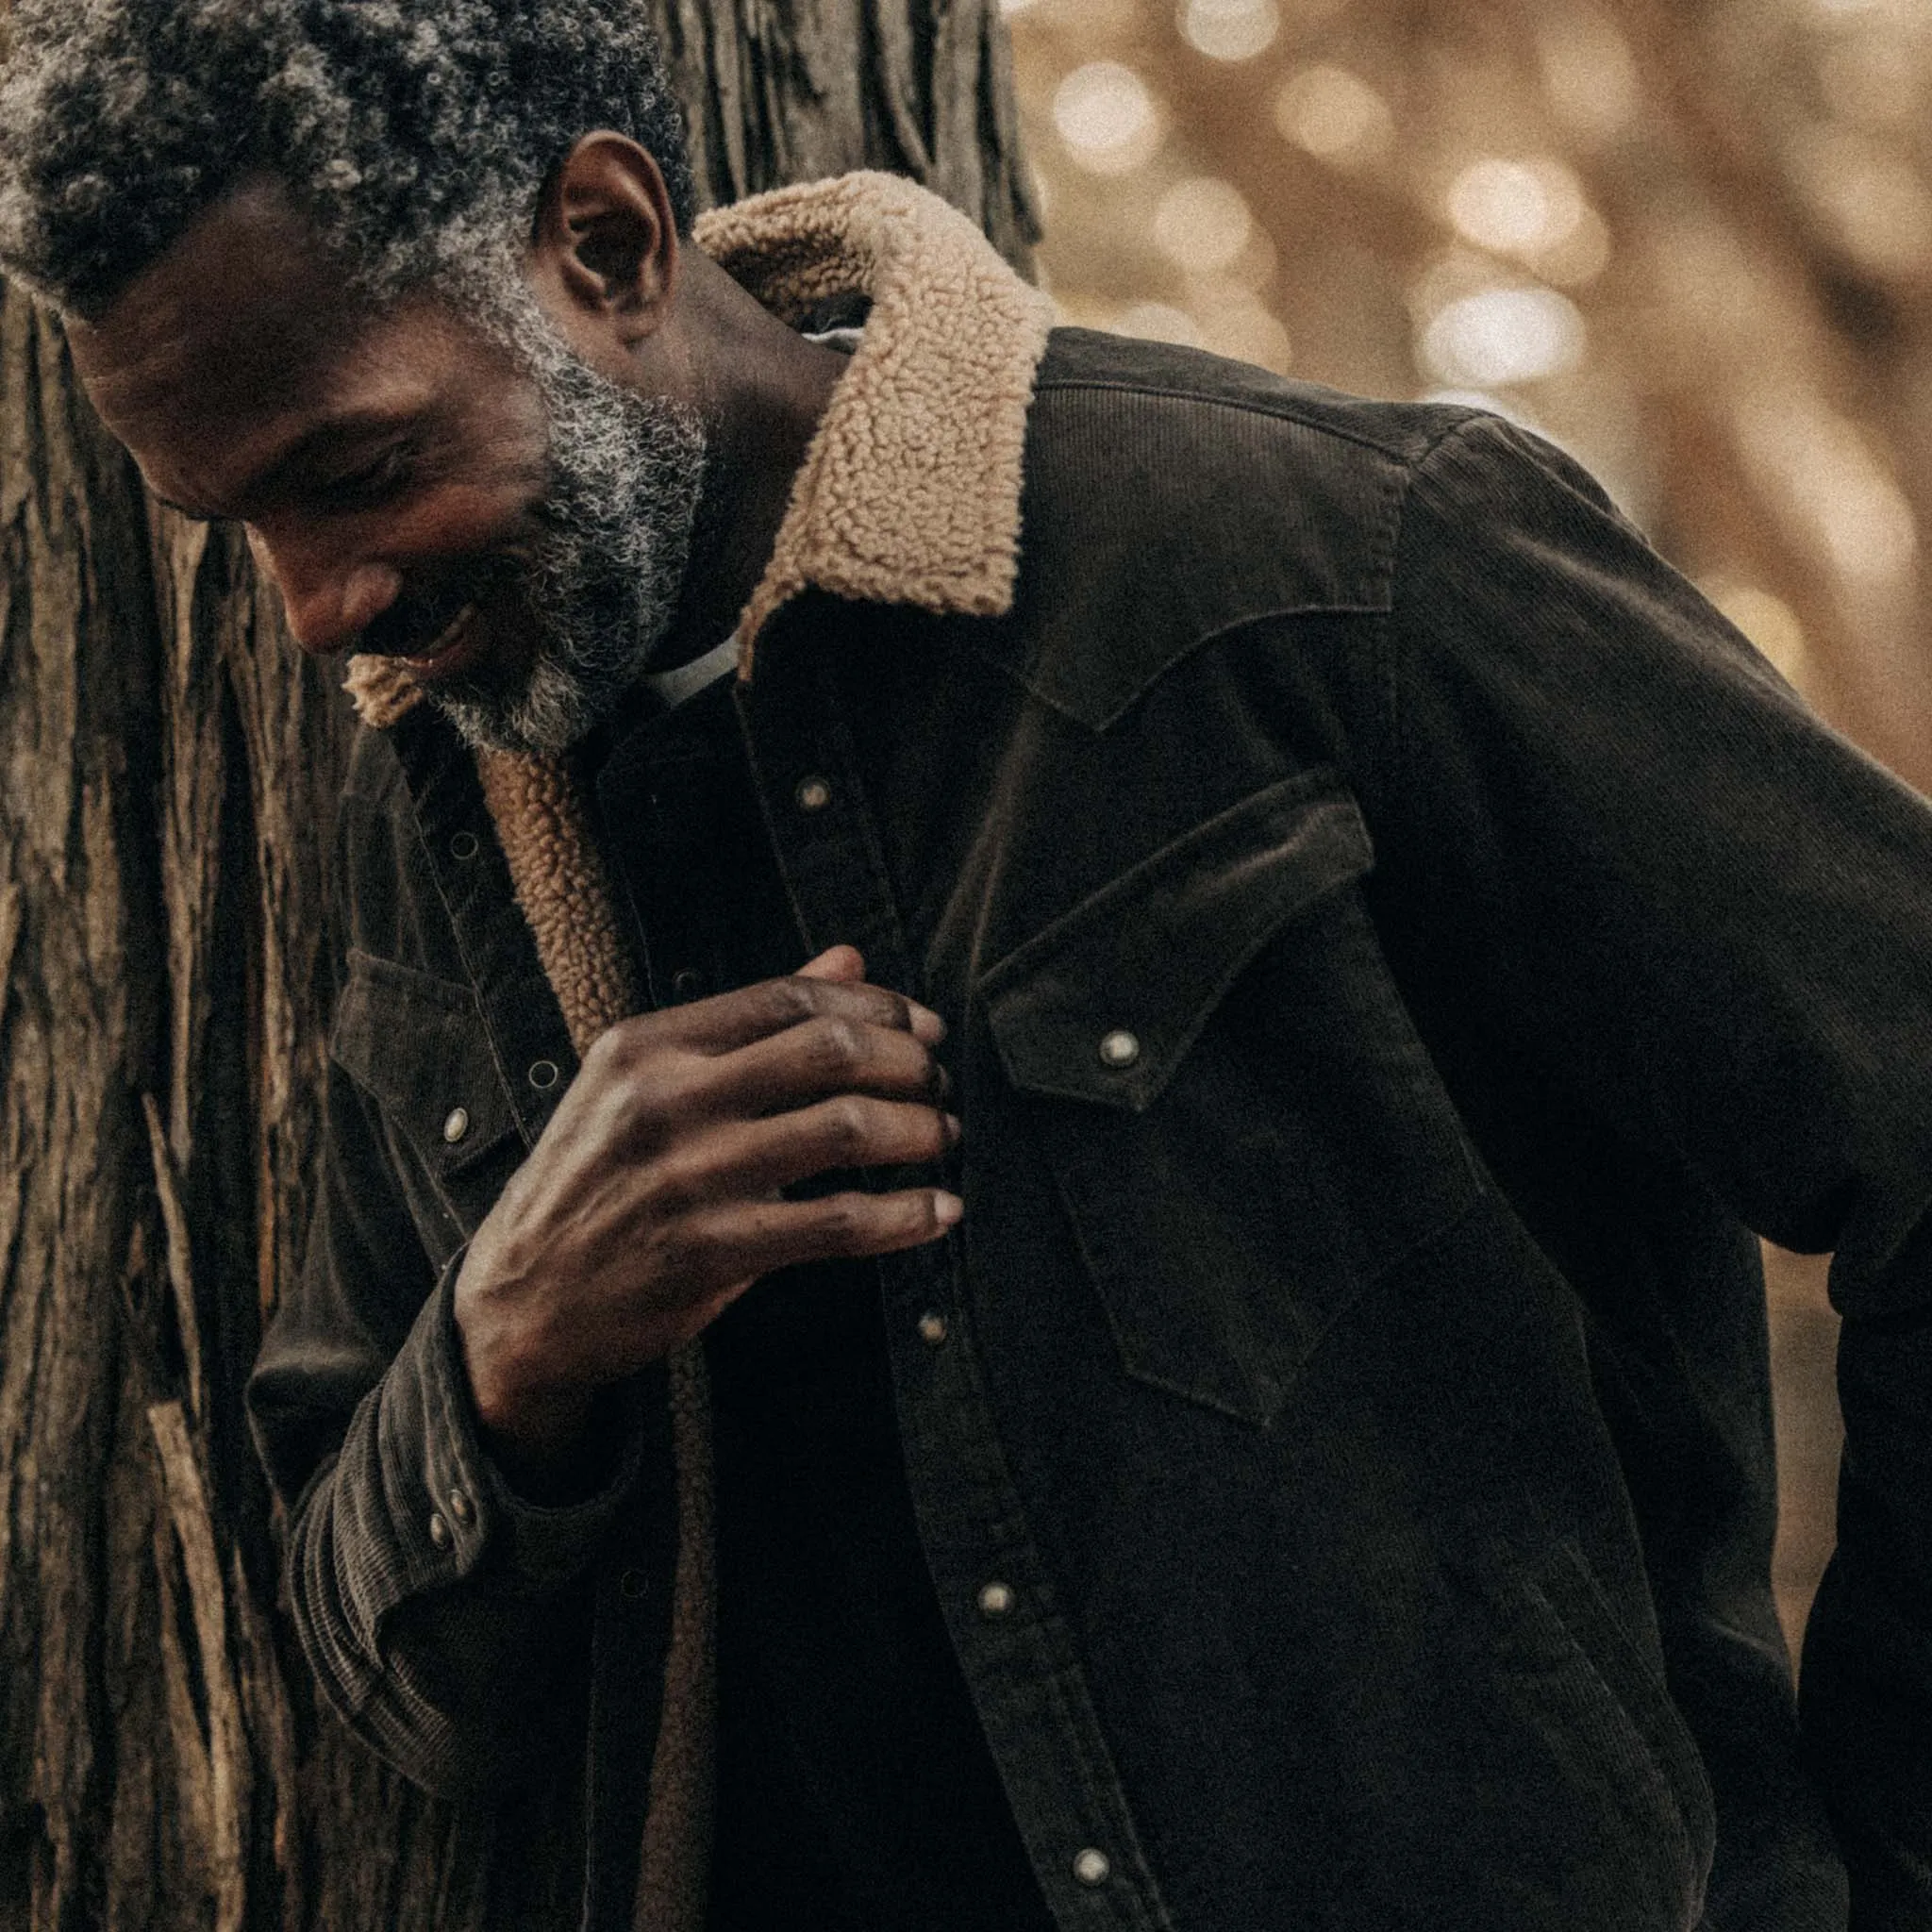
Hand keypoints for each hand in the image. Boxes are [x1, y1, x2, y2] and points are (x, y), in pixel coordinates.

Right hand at [453, 946, 958, 1472]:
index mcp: (646, 1046)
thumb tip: (850, 957)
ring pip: (841, 1129)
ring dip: (918, 1130)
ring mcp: (684, 1178)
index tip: (925, 1029)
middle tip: (940, 1084)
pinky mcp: (707, 1253)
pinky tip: (938, 1212)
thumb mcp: (648, 1084)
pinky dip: (902, 1216)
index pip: (787, 999)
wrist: (522, 1299)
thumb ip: (752, 1022)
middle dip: (908, 1064)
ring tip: (946, 1138)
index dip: (876, 1008)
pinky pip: (833, 1223)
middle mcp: (662, 1101)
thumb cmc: (600, 1180)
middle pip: (826, 1051)